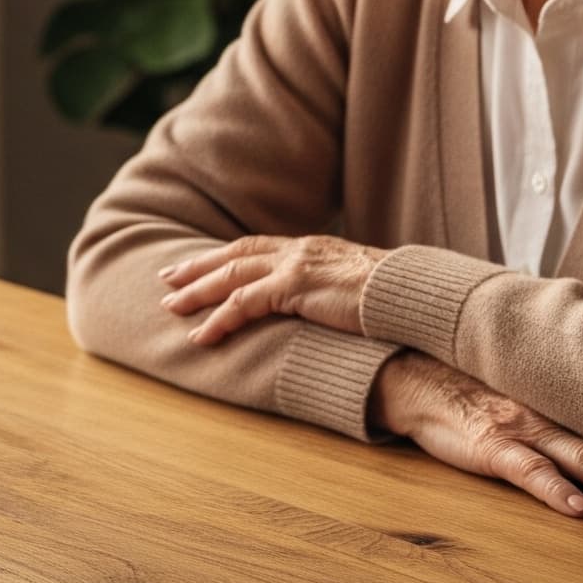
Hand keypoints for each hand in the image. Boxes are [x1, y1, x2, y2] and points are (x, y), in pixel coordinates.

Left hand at [159, 234, 387, 342]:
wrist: (415, 294)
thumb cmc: (394, 297)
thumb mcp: (354, 285)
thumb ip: (329, 287)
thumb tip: (320, 302)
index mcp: (309, 247)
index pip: (253, 246)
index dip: (222, 255)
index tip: (197, 264)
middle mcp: (297, 250)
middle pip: (233, 256)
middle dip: (197, 268)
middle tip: (167, 279)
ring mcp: (294, 266)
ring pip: (230, 278)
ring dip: (196, 293)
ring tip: (170, 307)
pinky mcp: (295, 287)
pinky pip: (243, 305)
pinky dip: (218, 320)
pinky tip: (202, 335)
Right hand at [372, 351, 582, 523]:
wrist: (421, 376)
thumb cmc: (486, 390)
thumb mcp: (540, 393)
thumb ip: (582, 413)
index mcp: (576, 406)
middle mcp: (560, 414)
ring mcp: (526, 428)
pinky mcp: (490, 445)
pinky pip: (526, 469)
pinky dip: (553, 489)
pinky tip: (578, 509)